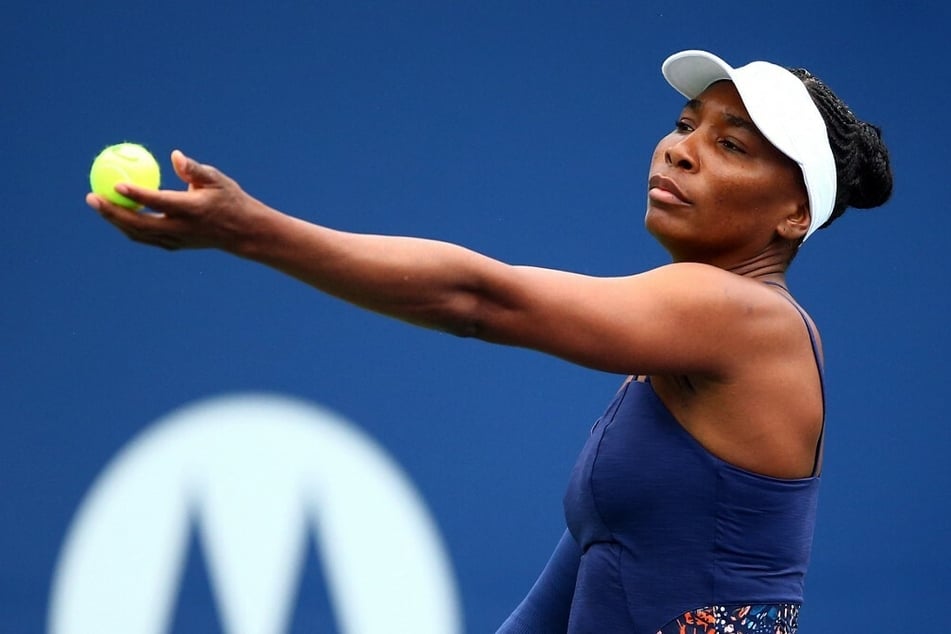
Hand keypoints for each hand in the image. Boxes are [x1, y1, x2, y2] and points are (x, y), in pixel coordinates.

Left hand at [86, 150, 265, 251]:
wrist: (242, 233)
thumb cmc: (230, 199)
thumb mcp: (218, 180)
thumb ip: (193, 169)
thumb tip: (174, 155)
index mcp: (193, 209)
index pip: (160, 203)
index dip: (137, 195)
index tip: (117, 184)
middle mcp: (182, 228)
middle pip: (140, 224)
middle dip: (112, 212)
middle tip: (92, 196)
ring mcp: (177, 240)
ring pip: (138, 234)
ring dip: (115, 220)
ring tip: (97, 203)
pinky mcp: (174, 245)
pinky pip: (145, 237)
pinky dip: (128, 226)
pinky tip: (116, 213)